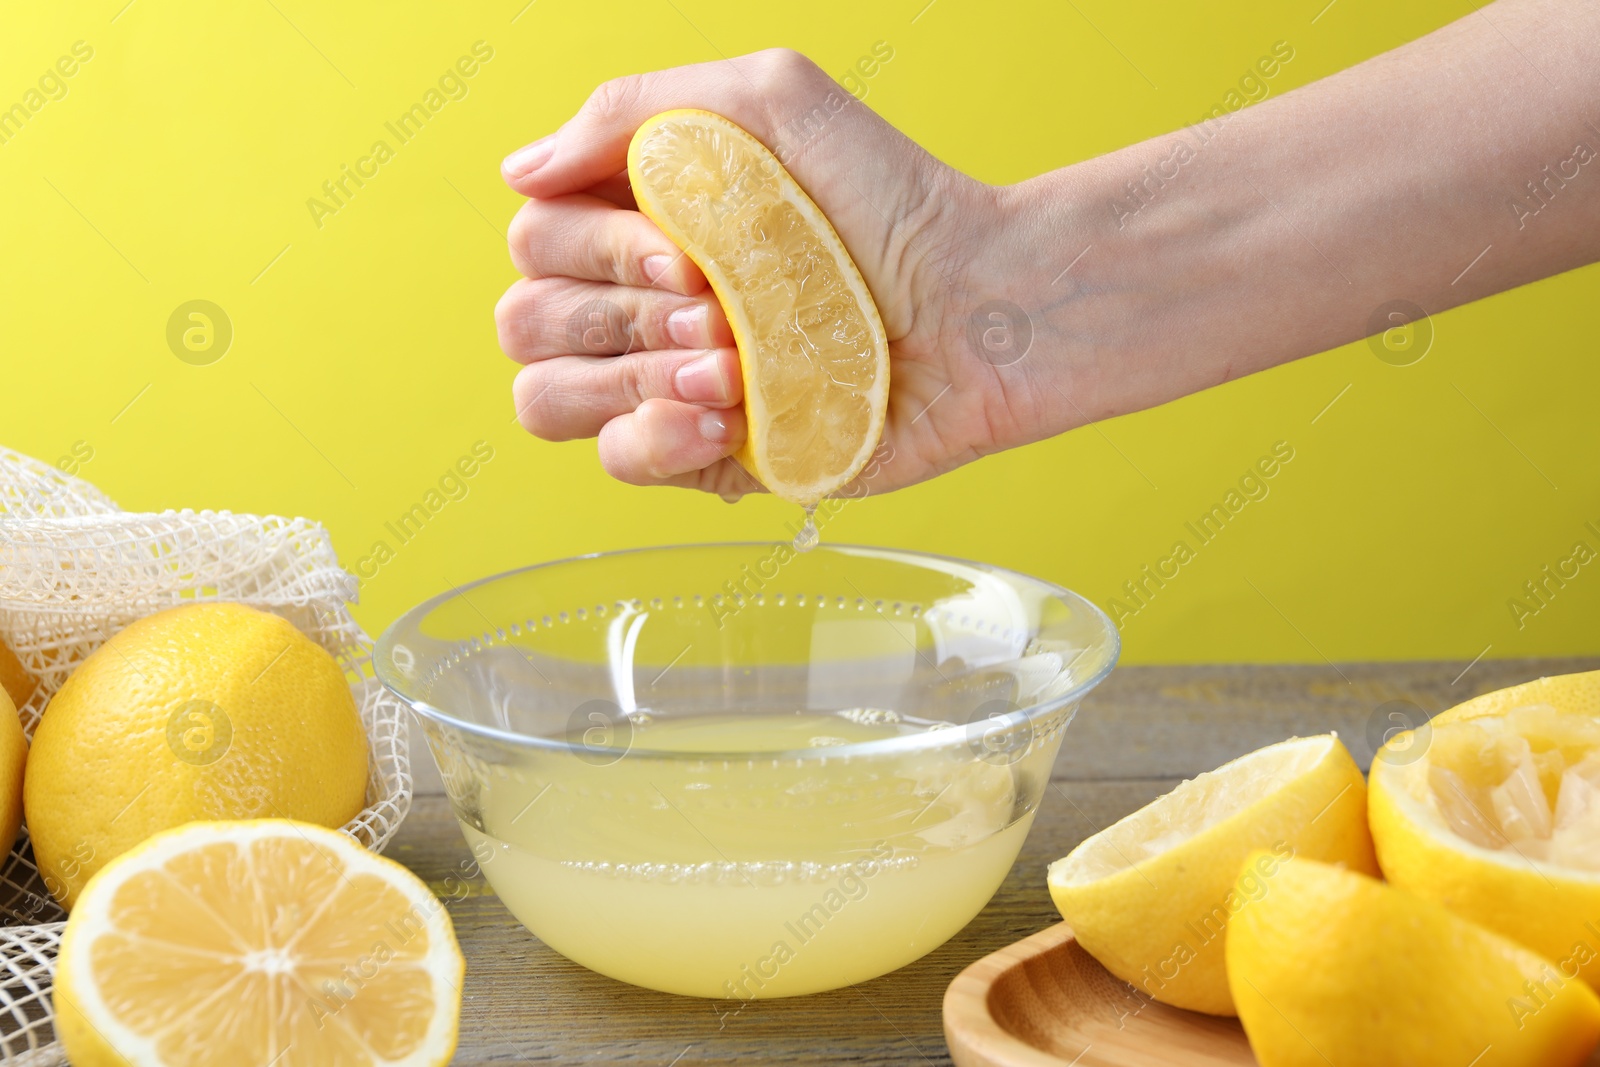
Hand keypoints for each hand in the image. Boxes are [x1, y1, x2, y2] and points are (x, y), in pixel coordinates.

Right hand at [495, 48, 1047, 498]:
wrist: (977, 308)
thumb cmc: (887, 199)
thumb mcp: (765, 101)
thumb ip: (628, 113)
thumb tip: (517, 171)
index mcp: (640, 222)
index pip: (535, 240)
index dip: (588, 249)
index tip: (685, 248)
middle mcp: (641, 305)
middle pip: (526, 321)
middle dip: (615, 314)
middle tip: (714, 307)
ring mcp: (669, 385)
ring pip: (547, 398)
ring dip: (629, 376)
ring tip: (727, 367)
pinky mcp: (708, 455)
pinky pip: (617, 461)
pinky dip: (654, 437)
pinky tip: (724, 416)